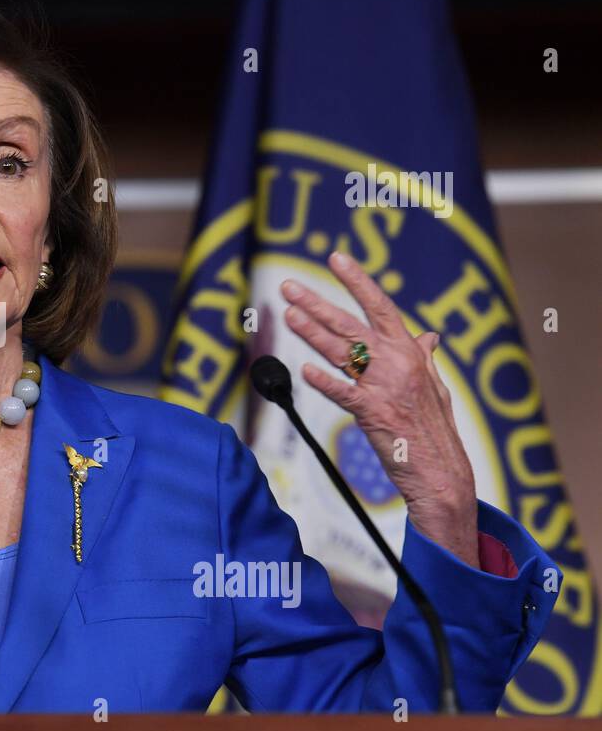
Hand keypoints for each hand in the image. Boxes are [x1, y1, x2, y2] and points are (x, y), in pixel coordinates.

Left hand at [280, 252, 478, 568]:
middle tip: (288, 286)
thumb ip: (425, 359)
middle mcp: (398, 363)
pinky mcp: (374, 414)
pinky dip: (324, 381)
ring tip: (287, 315)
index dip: (357, 280)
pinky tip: (304, 370)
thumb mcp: (435, 388)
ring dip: (311, 333)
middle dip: (317, 303)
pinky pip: (344, 393)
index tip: (336, 258)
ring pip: (341, 353)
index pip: (380, 306)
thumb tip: (429, 336)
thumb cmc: (433, 430)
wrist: (442, 473)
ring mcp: (386, 387)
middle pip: (350, 325)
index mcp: (410, 352)